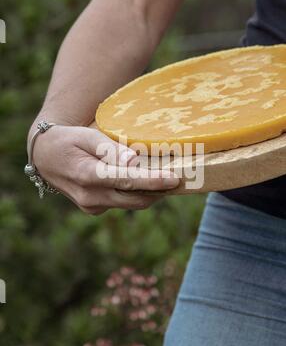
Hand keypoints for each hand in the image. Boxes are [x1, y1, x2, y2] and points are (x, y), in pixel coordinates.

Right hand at [29, 125, 178, 214]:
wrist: (45, 158)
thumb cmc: (68, 141)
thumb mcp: (86, 136)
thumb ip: (109, 149)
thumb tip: (133, 161)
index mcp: (87, 175)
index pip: (127, 181)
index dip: (153, 181)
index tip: (174, 179)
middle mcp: (91, 196)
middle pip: (135, 198)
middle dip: (159, 191)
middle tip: (178, 178)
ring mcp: (92, 206)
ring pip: (130, 203)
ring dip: (149, 193)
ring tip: (164, 179)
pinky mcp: (94, 209)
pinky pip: (121, 203)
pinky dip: (134, 194)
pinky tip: (139, 181)